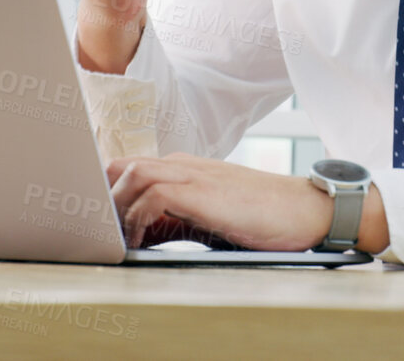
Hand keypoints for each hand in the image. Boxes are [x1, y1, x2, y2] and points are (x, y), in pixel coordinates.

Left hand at [106, 153, 333, 250]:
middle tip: (98, 227)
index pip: (131, 167)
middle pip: (124, 165)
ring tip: (114, 235)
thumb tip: (139, 236)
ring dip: (117, 204)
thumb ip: (174, 220)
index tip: (98, 218)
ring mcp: (195, 175)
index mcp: (185, 168)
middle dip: (103, 195)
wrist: (305, 209)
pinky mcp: (205, 193)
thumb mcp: (209, 217)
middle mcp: (185, 165)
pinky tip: (138, 238)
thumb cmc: (262, 215)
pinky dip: (139, 216)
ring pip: (134, 173)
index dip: (107, 189)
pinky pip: (156, 194)